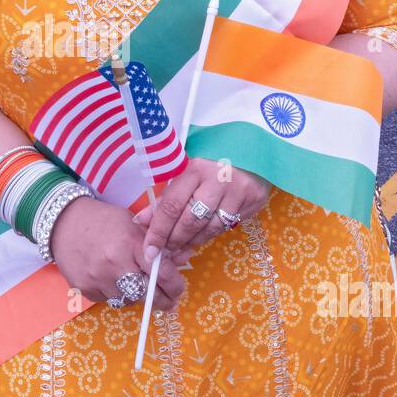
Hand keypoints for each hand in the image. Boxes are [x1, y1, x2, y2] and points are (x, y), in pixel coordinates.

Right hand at [48, 195, 192, 312]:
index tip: (179, 288)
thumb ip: (157, 243)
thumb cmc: (103, 220)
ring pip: (129, 300)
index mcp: (130, 243)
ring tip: (137, 284)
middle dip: (163, 300)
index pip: (161, 273)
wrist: (63, 222)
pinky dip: (117, 294)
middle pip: (148, 294)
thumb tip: (184, 258)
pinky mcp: (85, 290)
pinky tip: (114, 280)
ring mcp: (98, 279)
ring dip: (138, 295)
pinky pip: (110, 300)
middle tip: (170, 301)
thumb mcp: (133, 224)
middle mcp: (114, 264)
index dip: (175, 285)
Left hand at [134, 158, 272, 264]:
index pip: (172, 206)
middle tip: (165, 250)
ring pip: (210, 229)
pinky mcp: (254, 201)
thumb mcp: (186, 171)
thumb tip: (142, 221)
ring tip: (181, 246)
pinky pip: (227, 226)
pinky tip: (200, 235)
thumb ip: (166, 196)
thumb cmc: (210, 158)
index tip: (149, 249)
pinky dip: (210, 234)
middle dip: (174, 241)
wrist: (251, 146)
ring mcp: (239, 192)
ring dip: (192, 241)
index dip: (158, 230)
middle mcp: (219, 181)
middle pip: (191, 222)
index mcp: (196, 169)